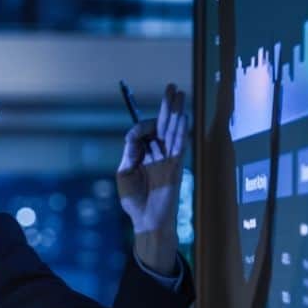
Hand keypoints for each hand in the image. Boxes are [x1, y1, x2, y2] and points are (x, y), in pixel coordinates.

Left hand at [116, 83, 187, 235]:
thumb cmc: (133, 201)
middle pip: (163, 125)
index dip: (141, 127)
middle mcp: (157, 154)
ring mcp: (168, 159)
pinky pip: (180, 145)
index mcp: (143, 155)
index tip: (135, 136)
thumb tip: (134, 133)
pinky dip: (182, 131)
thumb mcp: (124, 173)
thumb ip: (130, 152)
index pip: (145, 131)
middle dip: (167, 106)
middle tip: (172, 87)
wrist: (146, 220)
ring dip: (176, 112)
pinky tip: (183, 117)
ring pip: (173, 130)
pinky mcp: (176, 167)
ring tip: (180, 93)